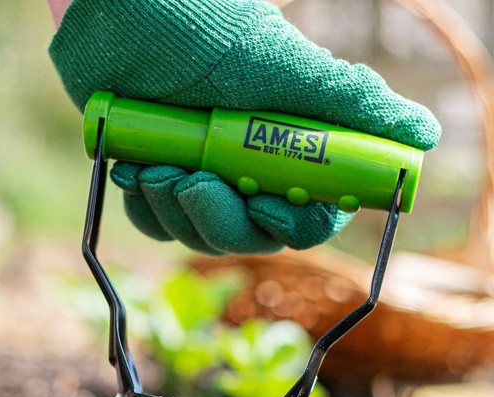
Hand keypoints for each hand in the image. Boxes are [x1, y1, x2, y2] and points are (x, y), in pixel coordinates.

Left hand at [50, 0, 440, 253]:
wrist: (114, 14)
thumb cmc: (198, 26)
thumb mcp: (279, 63)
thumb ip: (346, 101)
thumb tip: (422, 133)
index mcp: (289, 143)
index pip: (311, 212)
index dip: (295, 222)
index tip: (266, 204)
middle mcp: (248, 165)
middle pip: (251, 234)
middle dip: (219, 217)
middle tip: (191, 180)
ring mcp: (201, 174)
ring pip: (200, 233)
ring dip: (175, 209)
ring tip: (155, 164)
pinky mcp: (158, 178)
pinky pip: (157, 224)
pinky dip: (145, 206)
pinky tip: (134, 169)